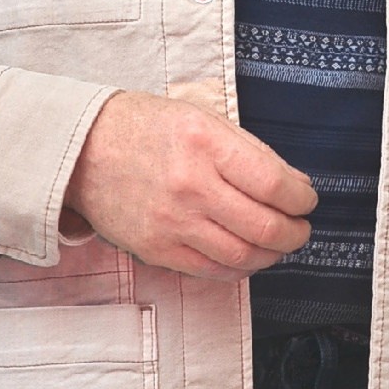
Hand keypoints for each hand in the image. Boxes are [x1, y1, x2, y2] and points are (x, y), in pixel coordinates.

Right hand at [63, 89, 317, 280]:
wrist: (82, 150)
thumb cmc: (143, 128)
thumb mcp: (201, 117)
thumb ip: (250, 151)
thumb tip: (295, 185)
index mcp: (205, 143)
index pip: (275, 185)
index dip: (303, 199)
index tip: (307, 199)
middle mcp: (190, 185)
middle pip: (265, 227)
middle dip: (296, 232)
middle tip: (300, 227)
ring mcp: (172, 222)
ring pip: (242, 256)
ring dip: (273, 255)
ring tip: (278, 243)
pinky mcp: (157, 249)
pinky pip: (212, 271)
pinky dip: (240, 268)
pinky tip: (246, 255)